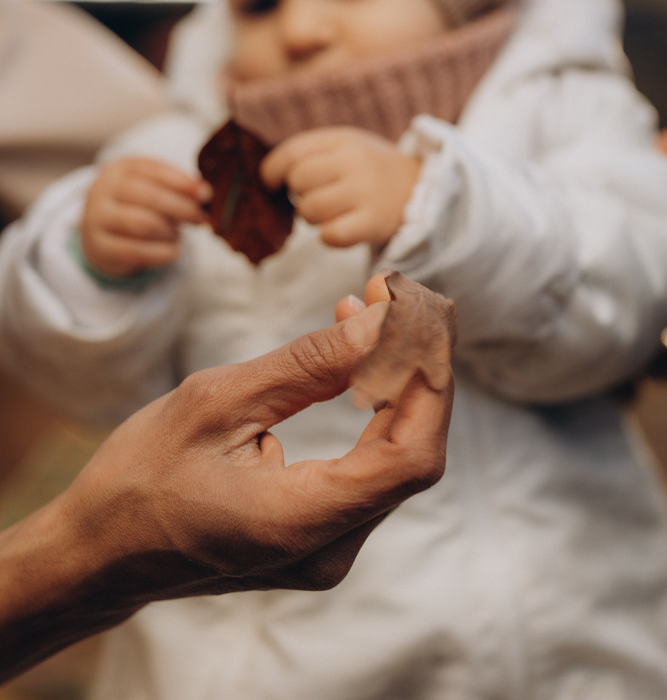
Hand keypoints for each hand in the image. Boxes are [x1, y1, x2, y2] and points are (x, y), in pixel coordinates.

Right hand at [0, 287, 452, 679]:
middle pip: (412, 450)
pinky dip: (369, 408)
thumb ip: (308, 365)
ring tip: (366, 308)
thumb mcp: (217, 402)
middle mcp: (330, 549)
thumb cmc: (141, 476)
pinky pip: (367, 467)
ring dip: (391, 380)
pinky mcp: (319, 535)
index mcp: (302, 523)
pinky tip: (351, 358)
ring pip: (394, 456)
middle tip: (392, 293)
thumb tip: (381, 321)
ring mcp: (328, 549)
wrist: (99, 550)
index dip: (427, 376)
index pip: (412, 452)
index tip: (413, 308)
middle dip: (413, 365)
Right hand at [80, 156, 212, 276]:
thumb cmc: (137, 206)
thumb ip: (177, 188)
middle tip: (200, 219)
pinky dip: (161, 253)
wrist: (101, 233)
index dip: (182, 182)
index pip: (154, 170)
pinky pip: (135, 251)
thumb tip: (204, 193)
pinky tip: (173, 252)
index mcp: (121, 169)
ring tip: (178, 235)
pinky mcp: (99, 247)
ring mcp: (97, 218)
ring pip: (142, 224)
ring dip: (169, 231)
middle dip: (181, 208)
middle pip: (148, 197)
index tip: (206, 194)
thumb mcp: (153, 188)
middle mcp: (104, 189)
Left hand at [261, 127, 420, 247]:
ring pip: (310, 210)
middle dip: (298, 193)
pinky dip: (328, 236)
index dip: (273, 169)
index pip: (292, 152)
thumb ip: (309, 152)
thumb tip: (267, 176)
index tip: (271, 181)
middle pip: (299, 181)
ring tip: (329, 212)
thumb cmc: (368, 169)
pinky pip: (330, 235)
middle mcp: (355, 162)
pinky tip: (339, 228)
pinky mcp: (373, 223)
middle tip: (314, 195)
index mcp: (343, 140)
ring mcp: (365, 193)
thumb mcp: (345, 146)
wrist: (419, 188)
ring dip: (311, 216)